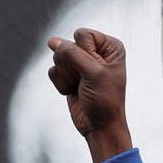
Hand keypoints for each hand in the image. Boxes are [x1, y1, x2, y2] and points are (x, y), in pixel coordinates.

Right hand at [48, 28, 132, 162]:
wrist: (100, 128)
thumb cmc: (105, 101)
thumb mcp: (93, 73)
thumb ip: (72, 53)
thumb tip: (52, 42)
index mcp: (110, 47)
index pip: (82, 34)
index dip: (84, 53)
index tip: (96, 71)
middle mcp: (95, 52)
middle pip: (68, 44)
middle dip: (73, 65)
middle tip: (87, 82)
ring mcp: (81, 64)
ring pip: (58, 57)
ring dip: (67, 76)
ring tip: (82, 87)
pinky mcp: (69, 75)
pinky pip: (54, 71)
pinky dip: (61, 84)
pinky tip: (74, 92)